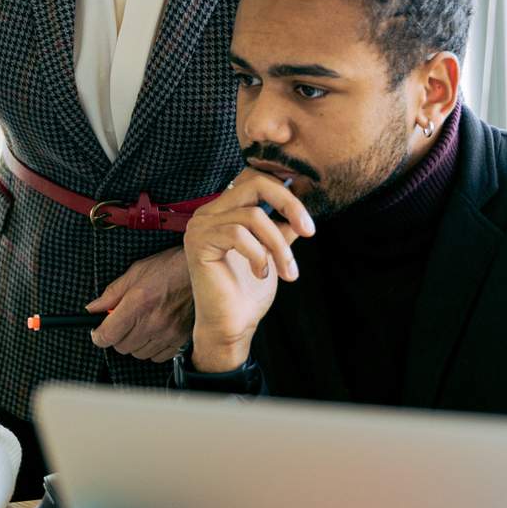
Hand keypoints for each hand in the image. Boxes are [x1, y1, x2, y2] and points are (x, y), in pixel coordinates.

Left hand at [88, 246, 194, 362]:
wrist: (203, 272)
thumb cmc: (171, 268)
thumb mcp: (136, 272)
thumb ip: (112, 293)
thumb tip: (93, 308)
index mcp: (137, 304)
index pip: (107, 335)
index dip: (98, 336)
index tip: (98, 332)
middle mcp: (153, 322)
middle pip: (121, 347)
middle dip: (117, 336)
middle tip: (123, 322)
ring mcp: (168, 334)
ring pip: (139, 353)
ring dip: (135, 342)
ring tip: (142, 324)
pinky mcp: (181, 341)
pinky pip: (158, 356)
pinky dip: (153, 347)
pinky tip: (155, 331)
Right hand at [182, 169, 315, 371]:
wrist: (233, 325)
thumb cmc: (249, 291)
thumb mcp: (273, 252)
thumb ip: (281, 227)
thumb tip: (299, 210)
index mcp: (223, 211)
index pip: (255, 182)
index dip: (286, 196)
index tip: (308, 226)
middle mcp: (208, 213)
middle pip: (254, 185)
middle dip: (289, 205)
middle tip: (308, 231)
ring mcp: (200, 226)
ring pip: (253, 216)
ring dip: (278, 245)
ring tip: (287, 270)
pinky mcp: (198, 242)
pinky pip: (238, 235)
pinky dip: (258, 255)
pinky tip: (261, 273)